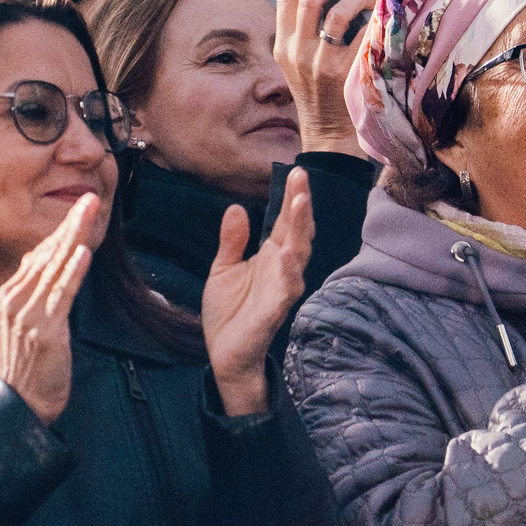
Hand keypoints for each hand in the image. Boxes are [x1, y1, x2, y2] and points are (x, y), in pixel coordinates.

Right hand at [0, 195, 103, 425]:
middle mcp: (14, 299)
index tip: (81, 209)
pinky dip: (72, 272)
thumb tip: (61, 269)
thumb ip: (43, 295)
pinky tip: (82, 253)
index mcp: (11, 294)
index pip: (38, 254)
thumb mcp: (32, 324)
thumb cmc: (33, 367)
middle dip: (70, 224)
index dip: (61, 231)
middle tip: (90, 198)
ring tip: (89, 212)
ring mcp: (27, 314)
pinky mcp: (43, 330)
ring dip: (74, 237)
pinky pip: (61, 295)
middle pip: (45, 253)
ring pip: (54, 267)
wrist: (22, 405)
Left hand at [203, 170, 312, 413]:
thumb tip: (237, 206)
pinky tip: (287, 254)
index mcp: (271, 256)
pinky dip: (288, 272)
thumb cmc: (229, 313)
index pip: (285, 222)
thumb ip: (232, 240)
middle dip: (301, 205)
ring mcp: (281, 290)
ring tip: (300, 204)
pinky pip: (285, 290)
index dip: (291, 197)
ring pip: (298, 256)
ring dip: (300, 231)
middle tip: (302, 178)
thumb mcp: (223, 268)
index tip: (296, 171)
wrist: (224, 353)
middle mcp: (282, 269)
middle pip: (297, 232)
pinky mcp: (274, 312)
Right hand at [273, 0, 365, 155]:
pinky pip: (363, 35)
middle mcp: (297, 53)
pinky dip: (373, 21)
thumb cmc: (321, 89)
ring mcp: (320, 64)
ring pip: (338, 14)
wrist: (328, 133)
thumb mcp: (302, 59)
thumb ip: (308, 27)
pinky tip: (380, 19)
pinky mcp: (344, 73)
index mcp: (283, 46)